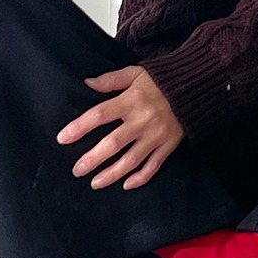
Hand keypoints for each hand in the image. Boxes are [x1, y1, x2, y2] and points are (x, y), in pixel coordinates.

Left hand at [56, 66, 183, 190]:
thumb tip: (87, 83)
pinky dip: (141, 178)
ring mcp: (156, 135)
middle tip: (77, 170)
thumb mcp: (136, 73)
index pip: (100, 115)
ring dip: (112, 173)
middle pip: (113, 143)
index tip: (63, 138)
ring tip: (94, 182)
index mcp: (131, 100)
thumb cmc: (160, 81)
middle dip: (93, 159)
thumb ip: (111, 79)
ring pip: (131, 160)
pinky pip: (154, 166)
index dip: (80, 127)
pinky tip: (126, 185)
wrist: (194, 88)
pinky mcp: (168, 145)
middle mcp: (142, 120)